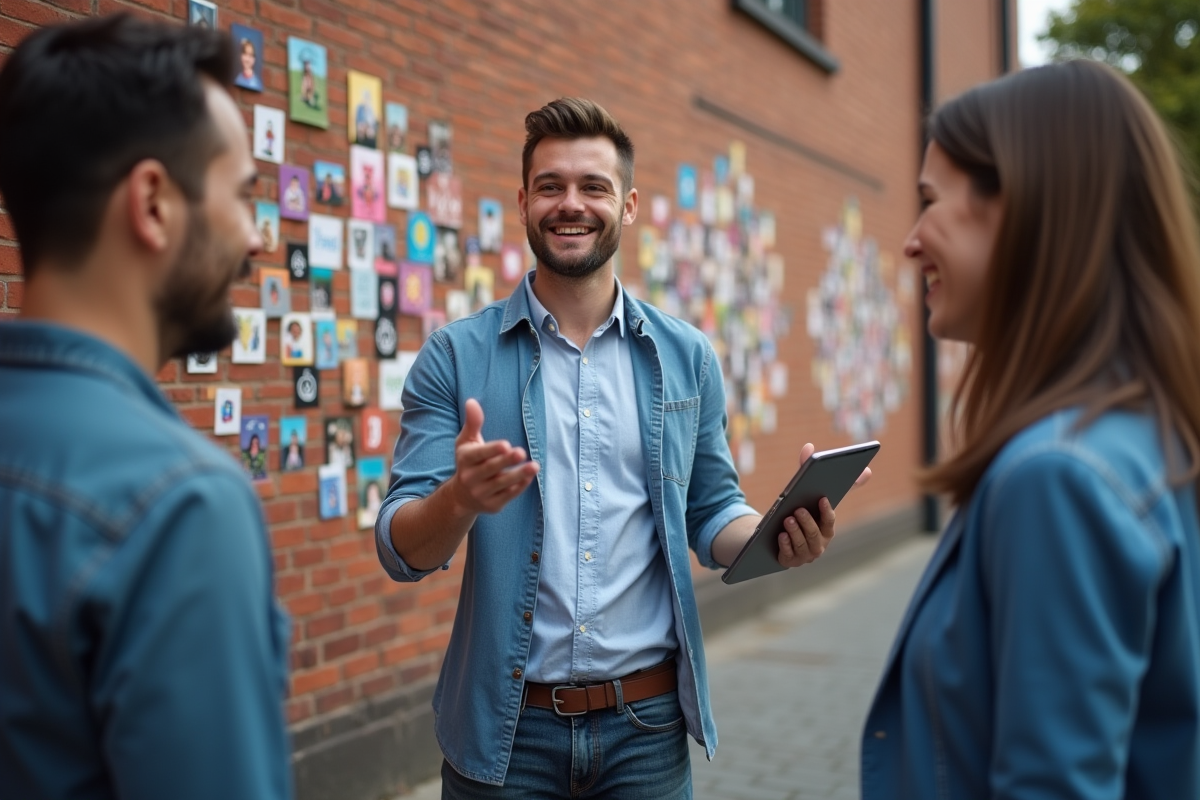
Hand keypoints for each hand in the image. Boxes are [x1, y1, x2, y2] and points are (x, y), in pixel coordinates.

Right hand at [448, 399, 539, 514]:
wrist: (461, 497)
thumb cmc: (468, 462)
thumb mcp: (466, 442)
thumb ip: (472, 423)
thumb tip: (472, 401)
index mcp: (464, 460)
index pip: (478, 455)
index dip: (491, 450)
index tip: (505, 444)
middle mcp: (470, 478)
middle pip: (490, 469)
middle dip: (506, 461)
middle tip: (521, 452)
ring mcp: (481, 493)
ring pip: (501, 484)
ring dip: (518, 475)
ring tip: (534, 466)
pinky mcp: (492, 505)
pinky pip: (508, 495)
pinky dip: (519, 487)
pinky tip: (530, 476)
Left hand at [774, 442, 871, 567]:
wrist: (771, 536)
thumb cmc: (793, 511)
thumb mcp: (798, 491)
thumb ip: (805, 470)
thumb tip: (808, 446)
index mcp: (825, 528)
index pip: (829, 521)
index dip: (827, 510)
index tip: (822, 498)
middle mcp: (818, 544)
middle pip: (815, 534)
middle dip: (807, 522)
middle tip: (797, 511)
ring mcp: (804, 555)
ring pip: (802, 545)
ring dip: (795, 532)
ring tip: (786, 520)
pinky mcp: (788, 562)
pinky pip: (788, 556)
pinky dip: (785, 546)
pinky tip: (780, 536)